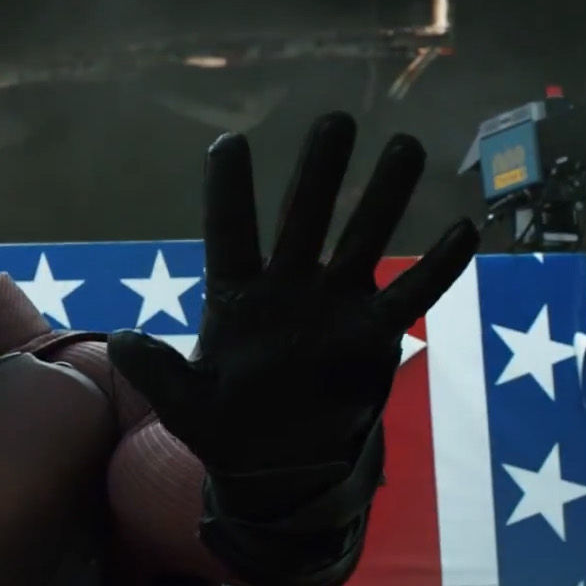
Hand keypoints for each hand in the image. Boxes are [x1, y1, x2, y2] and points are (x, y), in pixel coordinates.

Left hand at [110, 112, 476, 491]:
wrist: (277, 466)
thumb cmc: (224, 428)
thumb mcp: (184, 406)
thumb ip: (156, 372)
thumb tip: (122, 338)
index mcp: (235, 295)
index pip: (230, 231)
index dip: (229, 190)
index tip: (231, 141)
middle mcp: (287, 287)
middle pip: (304, 217)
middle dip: (320, 171)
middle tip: (336, 119)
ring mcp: (334, 307)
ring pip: (362, 239)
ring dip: (384, 197)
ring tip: (405, 146)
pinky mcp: (373, 337)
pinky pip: (411, 296)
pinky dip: (437, 268)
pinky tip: (463, 230)